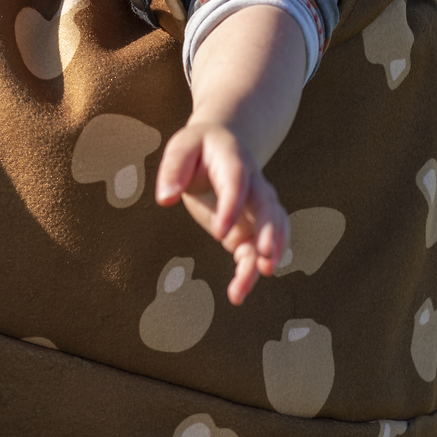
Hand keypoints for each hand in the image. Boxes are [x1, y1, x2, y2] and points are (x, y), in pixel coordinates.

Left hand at [155, 121, 288, 305]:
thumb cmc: (198, 148)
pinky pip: (257, 249)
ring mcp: (256, 206)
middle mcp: (253, 183)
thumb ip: (173, 169)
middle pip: (267, 205)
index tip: (219, 233)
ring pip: (271, 229)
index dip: (232, 206)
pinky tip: (238, 292)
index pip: (237, 181)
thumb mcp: (181, 148)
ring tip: (261, 276)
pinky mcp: (250, 227)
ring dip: (270, 252)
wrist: (222, 144)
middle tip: (264, 255)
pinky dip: (252, 269)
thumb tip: (165, 198)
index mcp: (234, 159)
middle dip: (268, 230)